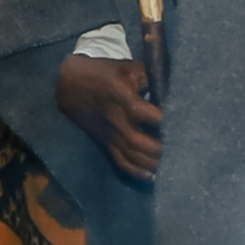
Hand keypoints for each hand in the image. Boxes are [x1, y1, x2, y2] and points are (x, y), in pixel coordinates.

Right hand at [54, 49, 164, 179]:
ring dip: (149, 163)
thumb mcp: (125, 67)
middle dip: (156, 148)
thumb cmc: (102, 73)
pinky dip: (135, 171)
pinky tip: (151, 176)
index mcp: (120, 97)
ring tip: (167, 165)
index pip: (140, 111)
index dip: (157, 117)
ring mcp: (109, 133)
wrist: (70, 87)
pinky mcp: (106, 142)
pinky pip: (120, 161)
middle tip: (175, 149)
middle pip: (135, 140)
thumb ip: (148, 76)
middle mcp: (114, 119)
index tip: (175, 119)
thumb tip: (169, 88)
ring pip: (129, 154)